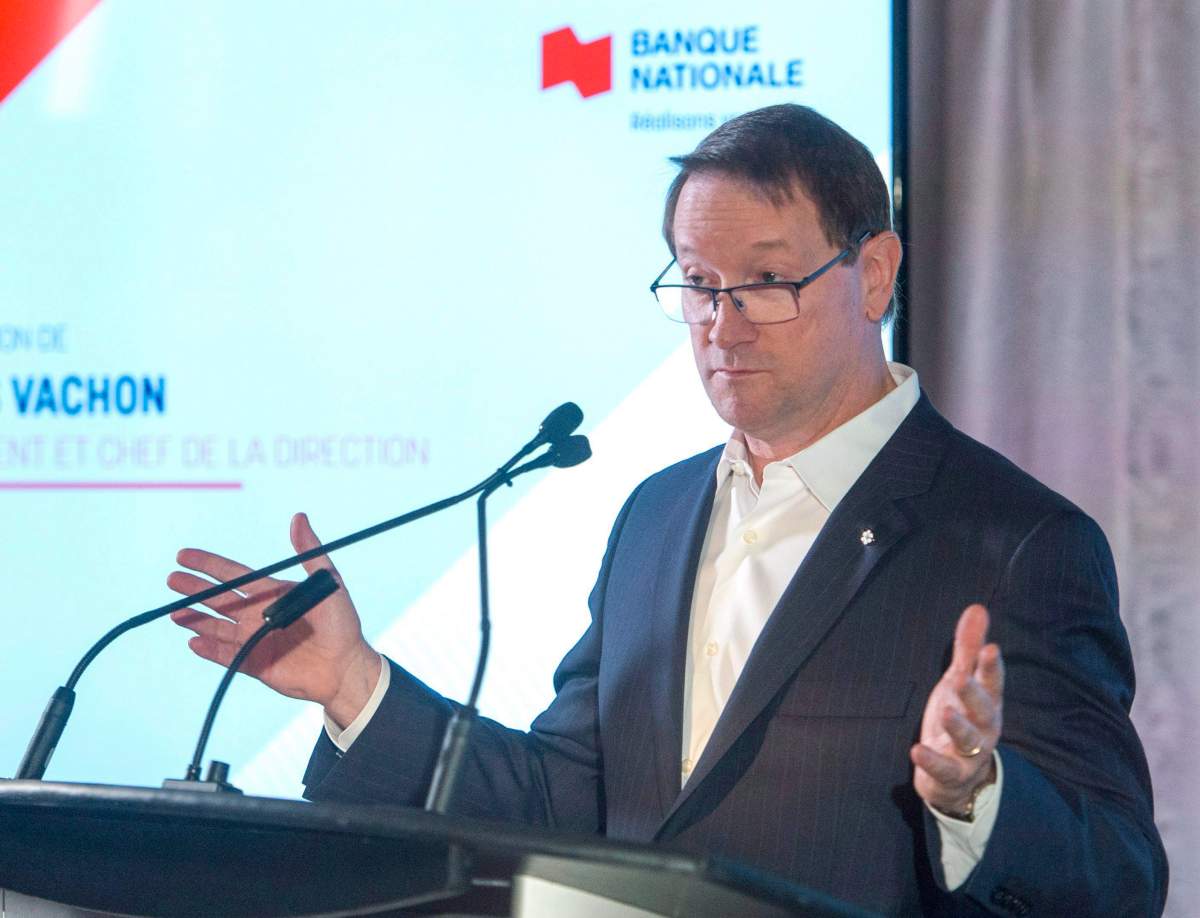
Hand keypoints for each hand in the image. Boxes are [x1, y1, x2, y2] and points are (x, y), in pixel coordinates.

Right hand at [168, 512, 380, 728]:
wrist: (346, 665)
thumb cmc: (341, 621)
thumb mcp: (328, 580)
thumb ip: (309, 551)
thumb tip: (298, 516)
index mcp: (271, 593)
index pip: (233, 575)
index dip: (209, 565)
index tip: (183, 555)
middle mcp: (258, 615)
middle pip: (218, 600)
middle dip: (194, 590)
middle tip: (171, 580)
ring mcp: (254, 640)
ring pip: (216, 627)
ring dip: (195, 619)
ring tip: (174, 613)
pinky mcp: (254, 663)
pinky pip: (225, 655)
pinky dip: (208, 649)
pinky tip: (193, 641)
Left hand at [911, 603, 1003, 816]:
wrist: (956, 776)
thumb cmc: (960, 717)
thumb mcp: (961, 680)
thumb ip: (968, 648)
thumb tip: (978, 607)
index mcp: (987, 703)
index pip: (992, 683)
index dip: (992, 667)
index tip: (990, 648)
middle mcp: (983, 728)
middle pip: (984, 711)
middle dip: (975, 694)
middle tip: (961, 677)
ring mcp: (969, 753)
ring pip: (969, 740)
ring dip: (959, 727)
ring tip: (946, 712)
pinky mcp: (951, 773)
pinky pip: (944, 769)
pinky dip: (931, 761)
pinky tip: (916, 750)